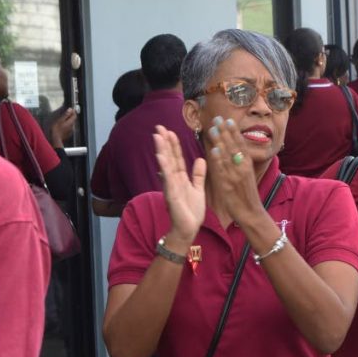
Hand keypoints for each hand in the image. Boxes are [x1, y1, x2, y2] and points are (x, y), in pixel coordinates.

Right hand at [50, 107, 76, 146]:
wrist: (55, 138)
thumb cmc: (56, 129)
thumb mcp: (60, 120)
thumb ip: (66, 115)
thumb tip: (70, 109)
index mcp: (70, 122)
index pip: (74, 116)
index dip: (73, 112)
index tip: (71, 109)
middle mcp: (72, 126)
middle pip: (73, 119)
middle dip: (71, 116)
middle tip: (68, 112)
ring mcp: (71, 130)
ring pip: (71, 123)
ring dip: (69, 120)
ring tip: (64, 118)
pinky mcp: (68, 133)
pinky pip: (69, 127)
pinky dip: (67, 125)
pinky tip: (63, 125)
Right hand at [154, 126, 205, 243]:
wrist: (188, 229)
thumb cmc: (191, 212)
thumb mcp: (198, 189)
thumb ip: (198, 175)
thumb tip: (200, 159)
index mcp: (181, 178)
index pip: (177, 158)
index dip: (173, 145)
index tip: (170, 131)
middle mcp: (173, 180)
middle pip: (169, 158)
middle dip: (164, 142)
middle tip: (159, 127)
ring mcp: (171, 186)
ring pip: (166, 165)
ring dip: (161, 150)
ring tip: (157, 136)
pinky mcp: (171, 194)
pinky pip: (167, 178)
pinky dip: (164, 166)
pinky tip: (160, 155)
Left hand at [206, 116, 264, 224]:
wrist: (251, 213)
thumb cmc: (246, 195)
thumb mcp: (246, 176)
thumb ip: (239, 163)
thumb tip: (233, 151)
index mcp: (247, 164)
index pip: (240, 144)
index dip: (234, 132)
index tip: (228, 120)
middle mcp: (243, 167)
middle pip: (233, 146)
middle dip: (225, 132)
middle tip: (217, 119)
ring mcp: (236, 176)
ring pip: (227, 156)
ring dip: (220, 142)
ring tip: (213, 129)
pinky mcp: (229, 185)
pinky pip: (223, 170)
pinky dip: (218, 160)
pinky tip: (213, 151)